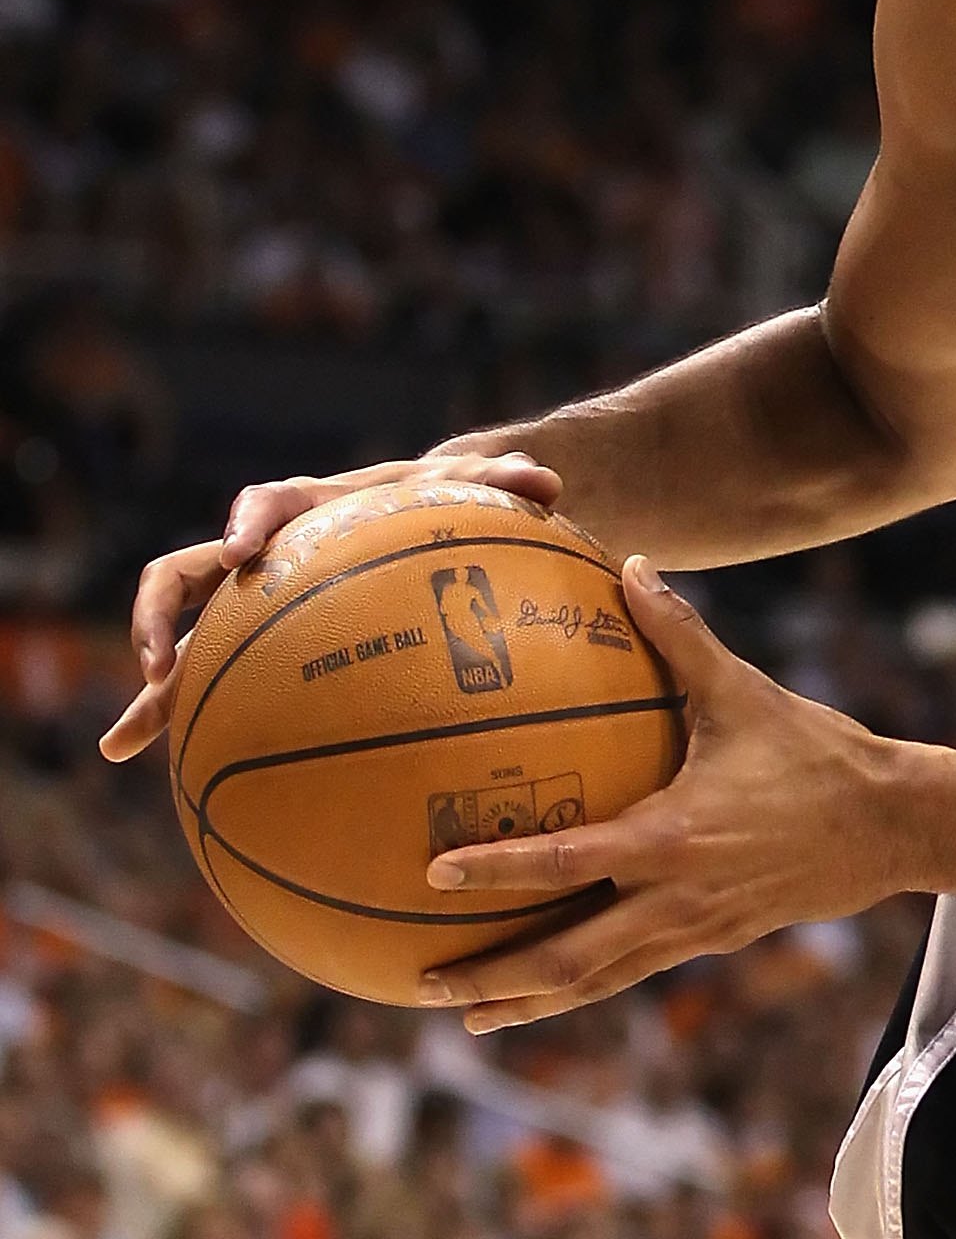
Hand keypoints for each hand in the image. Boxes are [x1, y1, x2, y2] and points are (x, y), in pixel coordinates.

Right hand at [99, 448, 560, 761]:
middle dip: (161, 615)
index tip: (239, 556)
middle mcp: (257, 556)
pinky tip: (134, 761)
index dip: (246, 524)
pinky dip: (167, 722)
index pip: (265, 503)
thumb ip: (495, 486)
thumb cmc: (433, 505)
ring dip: (149, 687)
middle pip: (184, 573)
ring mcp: (244, 605)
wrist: (405, 520)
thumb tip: (546, 477)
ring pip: (179, 639)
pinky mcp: (246, 648)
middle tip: (161, 665)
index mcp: (302, 510)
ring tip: (125, 742)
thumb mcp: (462, 496)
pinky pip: (203, 687)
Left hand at [418, 560, 925, 1031]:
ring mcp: (695, 931)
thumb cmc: (818, 755)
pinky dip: (582, 984)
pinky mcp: (714, 940)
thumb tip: (629, 564)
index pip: (567, 863)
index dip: (497, 870)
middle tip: (423, 985)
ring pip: (598, 982)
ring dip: (528, 1001)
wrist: (895, 828)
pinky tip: (546, 984)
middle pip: (569, 960)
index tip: (433, 874)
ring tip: (466, 1015)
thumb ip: (680, 634)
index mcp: (671, 840)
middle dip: (494, 979)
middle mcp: (676, 900)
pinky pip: (633, 971)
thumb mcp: (745, 691)